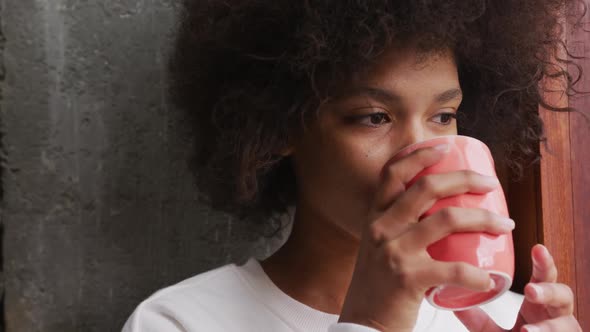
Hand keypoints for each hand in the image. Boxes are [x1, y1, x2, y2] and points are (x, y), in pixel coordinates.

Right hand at [338, 145, 513, 331]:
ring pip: (446, 220)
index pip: (392, 173)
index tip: (444, 145)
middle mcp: (380, 228)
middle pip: (426, 188)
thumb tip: (434, 207)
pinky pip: (453, 269)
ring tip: (505, 224)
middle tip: (490, 183)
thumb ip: (396, 225)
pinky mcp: (407, 278)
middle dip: (464, 179)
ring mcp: (393, 251)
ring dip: (484, 219)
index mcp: (375, 217)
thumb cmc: (378, 284)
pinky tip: (490, 277)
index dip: (418, 154)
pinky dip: (477, 273)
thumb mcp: (378, 246)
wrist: (364, 323)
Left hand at [455, 244, 581, 331]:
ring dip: (548, 324)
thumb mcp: (490, 331)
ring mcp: (562, 330)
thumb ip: (476, 319)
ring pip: (567, 324)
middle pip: (563, 294)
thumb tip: (451, 301)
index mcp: (539, 303)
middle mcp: (554, 314)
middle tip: (530, 291)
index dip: (543, 262)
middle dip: (550, 290)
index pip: (543, 276)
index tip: (536, 248)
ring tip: (527, 329)